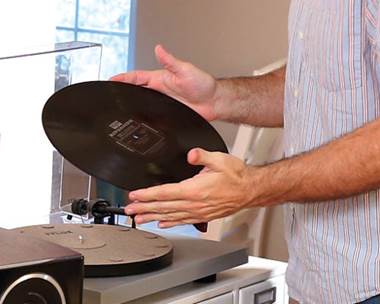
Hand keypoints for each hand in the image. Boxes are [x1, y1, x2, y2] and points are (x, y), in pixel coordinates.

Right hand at [111, 44, 218, 120]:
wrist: (215, 102)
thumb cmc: (204, 84)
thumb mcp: (185, 70)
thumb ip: (170, 61)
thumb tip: (159, 49)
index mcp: (160, 78)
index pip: (137, 77)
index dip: (123, 78)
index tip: (111, 79)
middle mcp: (159, 90)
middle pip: (135, 90)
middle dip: (121, 91)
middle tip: (108, 93)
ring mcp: (163, 103)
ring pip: (142, 103)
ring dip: (131, 104)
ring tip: (117, 106)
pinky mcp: (168, 114)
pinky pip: (152, 116)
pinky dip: (144, 117)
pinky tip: (137, 120)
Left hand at [124, 148, 255, 227]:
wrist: (250, 190)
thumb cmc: (236, 175)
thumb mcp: (219, 159)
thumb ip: (202, 156)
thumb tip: (191, 154)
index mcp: (195, 190)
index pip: (165, 193)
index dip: (147, 195)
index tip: (134, 195)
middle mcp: (194, 204)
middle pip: (163, 207)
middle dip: (144, 208)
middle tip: (129, 210)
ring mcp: (198, 212)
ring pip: (170, 216)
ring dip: (152, 217)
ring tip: (139, 219)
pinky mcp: (203, 216)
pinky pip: (183, 221)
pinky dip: (170, 223)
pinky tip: (161, 224)